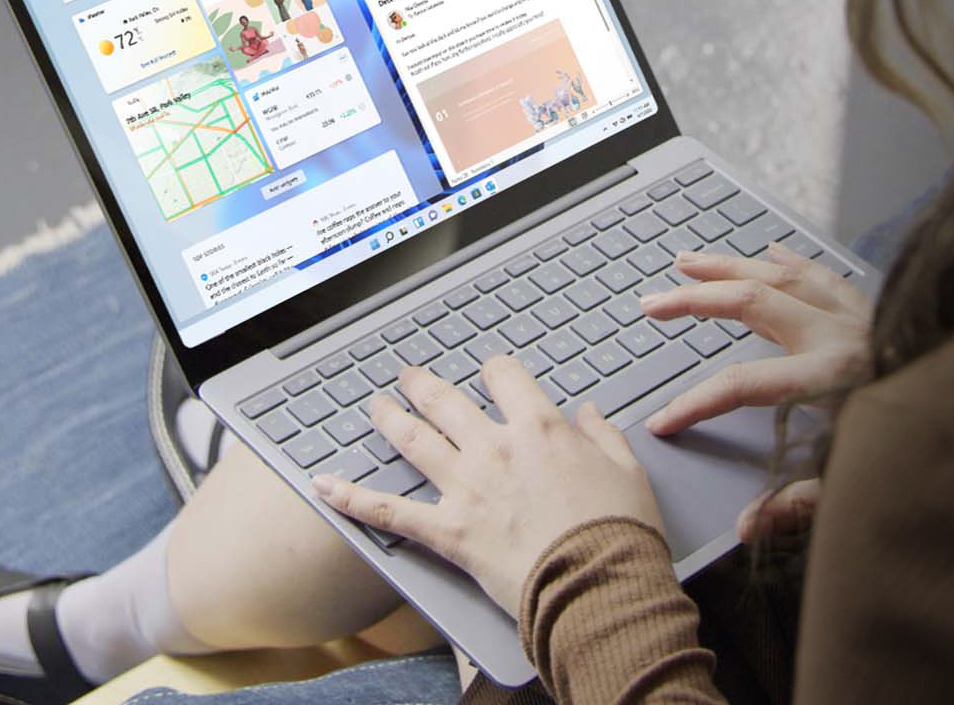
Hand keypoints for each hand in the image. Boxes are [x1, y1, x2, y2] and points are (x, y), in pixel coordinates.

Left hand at [312, 360, 663, 615]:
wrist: (597, 582)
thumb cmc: (618, 529)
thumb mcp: (627, 469)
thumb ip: (604, 435)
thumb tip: (589, 414)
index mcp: (541, 428)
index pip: (506, 378)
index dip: (495, 370)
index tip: (491, 372)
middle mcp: (495, 448)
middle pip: (446, 402)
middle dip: (424, 385)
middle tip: (409, 377)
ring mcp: (466, 488)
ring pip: (414, 442)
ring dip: (390, 420)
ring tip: (376, 406)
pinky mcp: (448, 532)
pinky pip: (390, 511)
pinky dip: (353, 498)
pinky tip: (326, 486)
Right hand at [640, 243, 871, 539]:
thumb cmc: (931, 446)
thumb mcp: (862, 480)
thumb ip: (801, 503)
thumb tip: (746, 527)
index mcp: (833, 376)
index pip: (744, 385)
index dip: (696, 402)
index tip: (662, 420)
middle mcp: (841, 332)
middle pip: (751, 302)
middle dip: (694, 301)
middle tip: (651, 305)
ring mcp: (859, 311)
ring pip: (781, 273)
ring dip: (729, 265)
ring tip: (686, 261)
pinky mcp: (876, 306)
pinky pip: (822, 270)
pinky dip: (788, 259)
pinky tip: (767, 251)